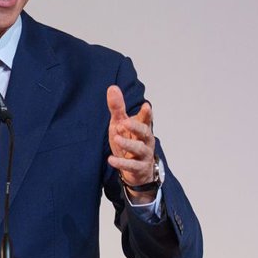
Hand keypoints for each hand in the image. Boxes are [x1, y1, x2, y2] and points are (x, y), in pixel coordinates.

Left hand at [105, 85, 156, 201]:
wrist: (136, 170)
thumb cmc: (128, 141)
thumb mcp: (120, 123)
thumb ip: (117, 108)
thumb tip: (112, 87)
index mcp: (142, 127)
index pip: (146, 119)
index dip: (146, 113)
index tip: (146, 106)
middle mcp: (146, 140)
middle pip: (145, 132)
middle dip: (136, 127)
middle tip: (125, 123)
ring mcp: (144, 155)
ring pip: (140, 149)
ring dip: (128, 144)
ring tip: (116, 139)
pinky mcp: (139, 168)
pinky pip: (132, 166)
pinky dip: (122, 163)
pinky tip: (111, 160)